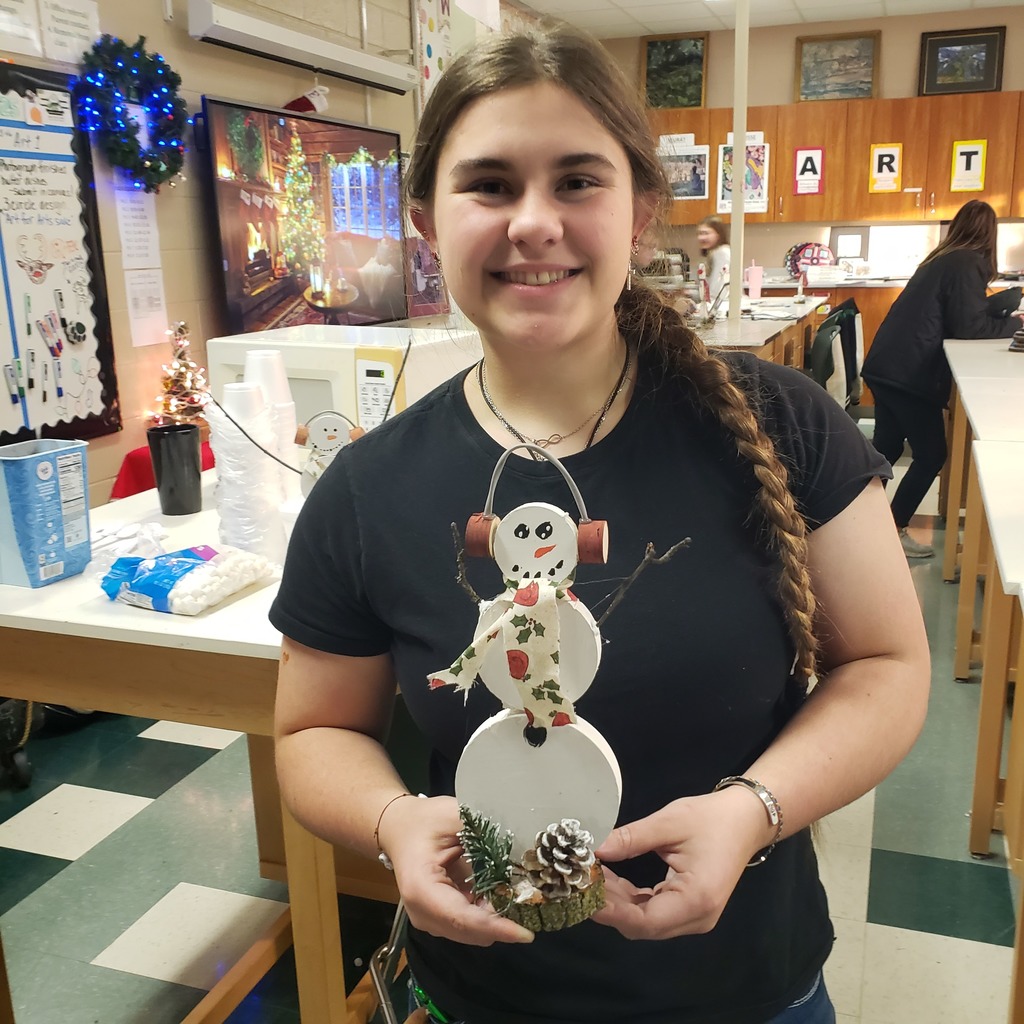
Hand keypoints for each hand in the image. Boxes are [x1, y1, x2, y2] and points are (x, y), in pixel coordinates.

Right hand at [377, 794, 533, 946]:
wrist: (401, 829)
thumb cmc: (425, 821)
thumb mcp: (453, 815)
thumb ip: (484, 830)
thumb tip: (522, 842)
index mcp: (422, 888)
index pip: (463, 918)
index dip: (496, 928)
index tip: (527, 934)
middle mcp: (424, 913)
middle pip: (470, 931)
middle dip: (503, 924)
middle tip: (534, 903)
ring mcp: (431, 920)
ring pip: (474, 932)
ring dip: (498, 920)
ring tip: (521, 897)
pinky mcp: (441, 920)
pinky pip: (471, 925)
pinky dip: (490, 915)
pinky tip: (504, 894)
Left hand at [591, 789, 767, 939]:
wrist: (745, 820)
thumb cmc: (711, 818)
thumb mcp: (669, 822)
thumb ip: (630, 838)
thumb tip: (594, 848)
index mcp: (695, 899)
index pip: (644, 921)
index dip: (610, 912)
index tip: (583, 895)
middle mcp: (696, 918)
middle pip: (642, 925)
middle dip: (609, 905)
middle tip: (580, 880)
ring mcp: (694, 917)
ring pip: (645, 920)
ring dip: (617, 902)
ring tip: (590, 876)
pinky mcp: (689, 909)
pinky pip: (653, 911)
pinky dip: (630, 899)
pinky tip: (610, 879)